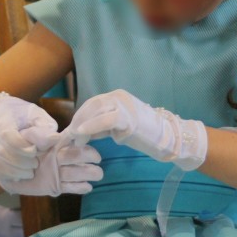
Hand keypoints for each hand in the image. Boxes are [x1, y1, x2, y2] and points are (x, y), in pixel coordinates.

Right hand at [0, 93, 59, 180]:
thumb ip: (44, 128)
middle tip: (35, 163)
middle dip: (23, 163)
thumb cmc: (21, 116)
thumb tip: (55, 139)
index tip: (35, 150)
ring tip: (29, 170)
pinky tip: (19, 173)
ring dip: (17, 172)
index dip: (24, 149)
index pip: (10, 139)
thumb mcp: (36, 116)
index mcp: (2, 123)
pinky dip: (8, 176)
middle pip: (3, 154)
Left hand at [0, 129, 102, 196]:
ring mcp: (59, 173)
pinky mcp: (56, 187)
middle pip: (78, 157)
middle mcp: (61, 158)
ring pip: (78, 172)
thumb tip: (55, 136)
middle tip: (96, 161)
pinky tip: (87, 187)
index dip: (81, 143)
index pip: (72, 142)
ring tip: (95, 174)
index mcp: (55, 144)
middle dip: (89, 158)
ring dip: (88, 173)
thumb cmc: (16, 149)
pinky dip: (80, 188)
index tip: (87, 144)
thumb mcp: (24, 137)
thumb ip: (37, 135)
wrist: (7, 169)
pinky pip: (70, 188)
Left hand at [68, 89, 207, 169]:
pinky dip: (91, 126)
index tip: (69, 131)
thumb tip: (79, 133)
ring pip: (96, 110)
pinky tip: (81, 135)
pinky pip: (106, 119)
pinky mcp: (129, 117)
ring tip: (75, 139)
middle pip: (91, 106)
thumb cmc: (143, 135)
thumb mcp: (117, 128)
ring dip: (81, 125)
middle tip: (69, 137)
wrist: (168, 138)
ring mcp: (125, 105)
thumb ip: (100, 127)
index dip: (78, 117)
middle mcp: (119, 97)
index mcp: (116, 97)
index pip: (91, 104)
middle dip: (77, 121)